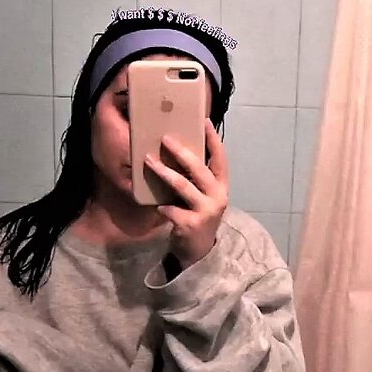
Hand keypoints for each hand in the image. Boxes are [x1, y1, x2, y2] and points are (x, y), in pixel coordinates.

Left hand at [144, 116, 228, 269]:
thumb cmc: (198, 216)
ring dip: (164, 172)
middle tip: (165, 138)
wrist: (199, 251)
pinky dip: (162, 207)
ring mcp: (206, 211)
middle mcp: (218, 196)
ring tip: (149, 161)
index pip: (220, 158)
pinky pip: (171, 210)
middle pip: (199, 169)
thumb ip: (198, 179)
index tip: (203, 120)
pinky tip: (157, 206)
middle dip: (181, 152)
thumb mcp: (204, 196)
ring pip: (183, 186)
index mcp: (222, 186)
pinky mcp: (191, 224)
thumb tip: (179, 151)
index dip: (213, 140)